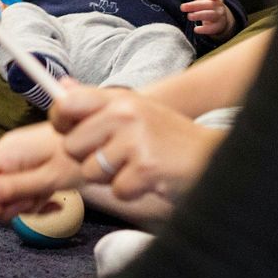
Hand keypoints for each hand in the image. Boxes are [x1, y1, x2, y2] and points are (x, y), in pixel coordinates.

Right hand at [0, 121, 83, 221]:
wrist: (98, 139)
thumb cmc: (78, 156)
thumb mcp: (49, 178)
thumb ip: (13, 186)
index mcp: (5, 153)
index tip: (0, 206)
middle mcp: (3, 154)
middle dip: (3, 206)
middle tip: (29, 205)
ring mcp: (12, 160)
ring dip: (20, 206)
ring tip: (46, 200)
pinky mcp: (22, 166)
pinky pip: (14, 191)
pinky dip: (30, 201)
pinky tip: (49, 200)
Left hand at [49, 84, 223, 202]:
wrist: (215, 158)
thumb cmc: (167, 138)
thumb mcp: (134, 111)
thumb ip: (97, 103)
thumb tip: (62, 85)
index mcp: (119, 99)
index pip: (65, 104)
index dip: (61, 123)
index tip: (71, 131)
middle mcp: (125, 113)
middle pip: (71, 146)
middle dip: (89, 159)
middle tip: (120, 156)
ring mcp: (136, 140)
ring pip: (90, 171)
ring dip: (112, 177)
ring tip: (138, 165)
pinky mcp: (146, 168)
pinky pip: (116, 190)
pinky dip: (132, 192)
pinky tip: (151, 179)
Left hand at [180, 0, 233, 37]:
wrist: (220, 21)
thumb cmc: (208, 6)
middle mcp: (217, 7)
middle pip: (208, 5)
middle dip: (195, 5)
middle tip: (182, 7)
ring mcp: (218, 17)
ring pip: (210, 16)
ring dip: (199, 16)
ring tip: (189, 16)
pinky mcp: (217, 27)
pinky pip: (211, 28)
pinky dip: (204, 29)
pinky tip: (196, 30)